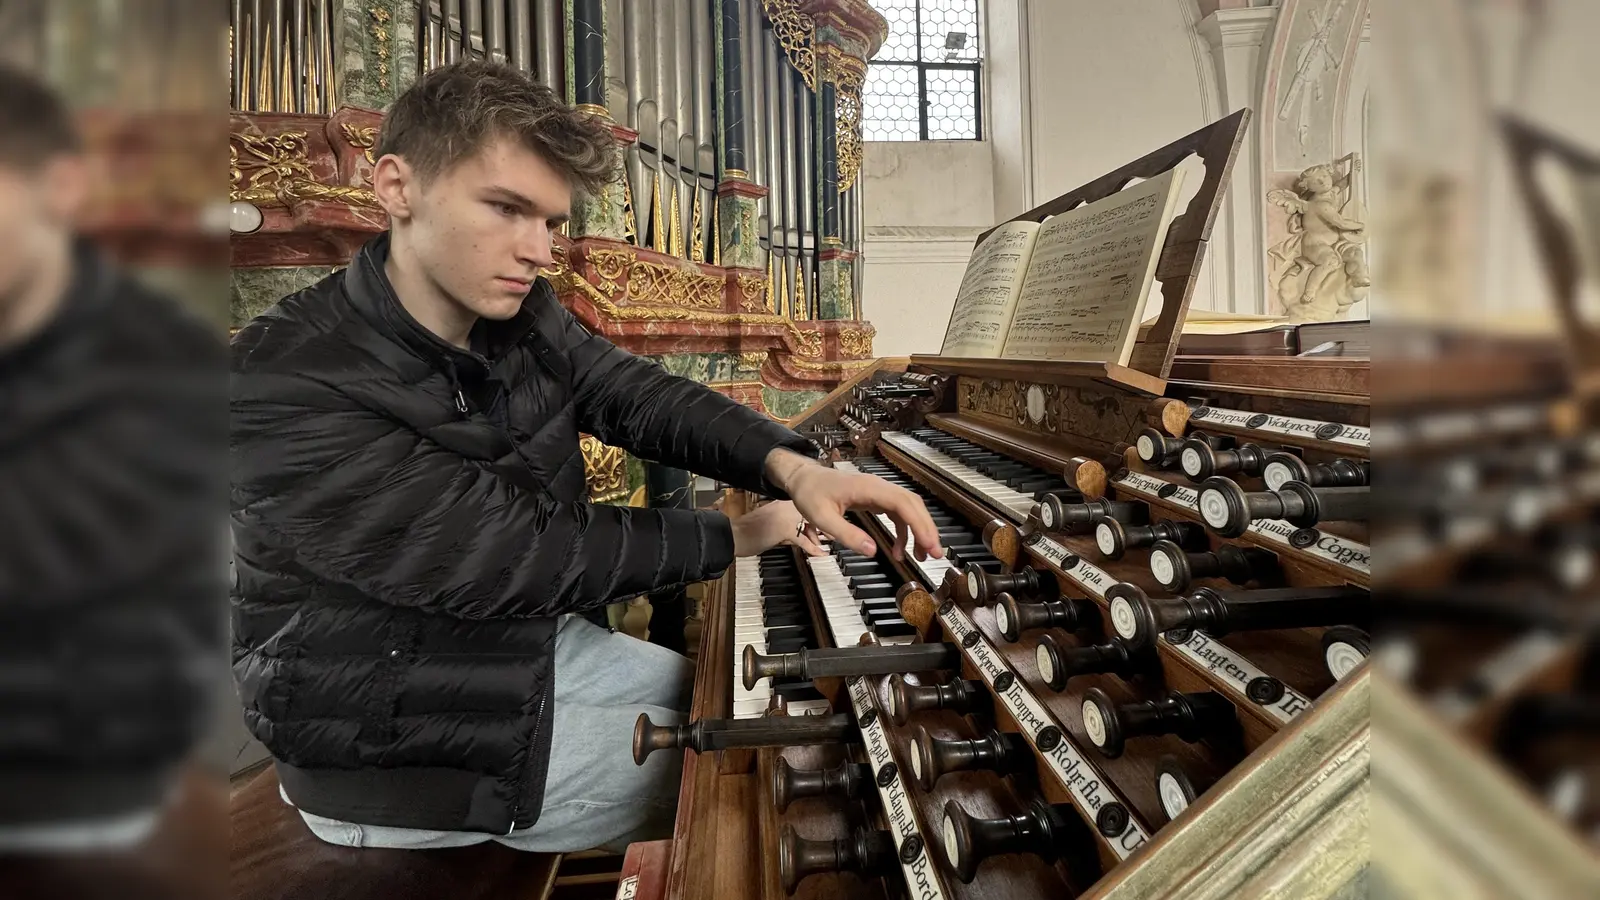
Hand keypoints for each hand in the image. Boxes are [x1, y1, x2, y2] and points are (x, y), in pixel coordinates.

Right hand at [730, 500, 825, 557]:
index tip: (823, 526)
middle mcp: (784, 506)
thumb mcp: (771, 526)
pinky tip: (819, 553)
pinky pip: (803, 539)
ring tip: (827, 544)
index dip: (815, 518)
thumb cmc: (748, 533)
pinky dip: (812, 548)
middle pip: (810, 514)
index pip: (804, 507)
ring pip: (809, 525)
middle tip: (829, 536)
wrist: (733, 536)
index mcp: (780, 503)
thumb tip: (803, 535)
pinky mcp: (784, 529)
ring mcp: (785, 516)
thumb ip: (788, 528)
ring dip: (818, 536)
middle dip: (820, 526)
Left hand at [764, 449, 943, 561]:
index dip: (920, 524)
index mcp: (868, 488)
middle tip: (935, 554)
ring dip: (918, 531)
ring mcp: (879, 492)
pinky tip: (899, 549)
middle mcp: (878, 487)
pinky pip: (897, 513)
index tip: (929, 544)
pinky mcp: (876, 499)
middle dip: (926, 529)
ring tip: (922, 556)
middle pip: (912, 505)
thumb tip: (872, 552)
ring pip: (908, 508)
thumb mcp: (822, 518)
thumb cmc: (810, 494)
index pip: (903, 504)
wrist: (803, 478)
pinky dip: (903, 531)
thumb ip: (847, 535)